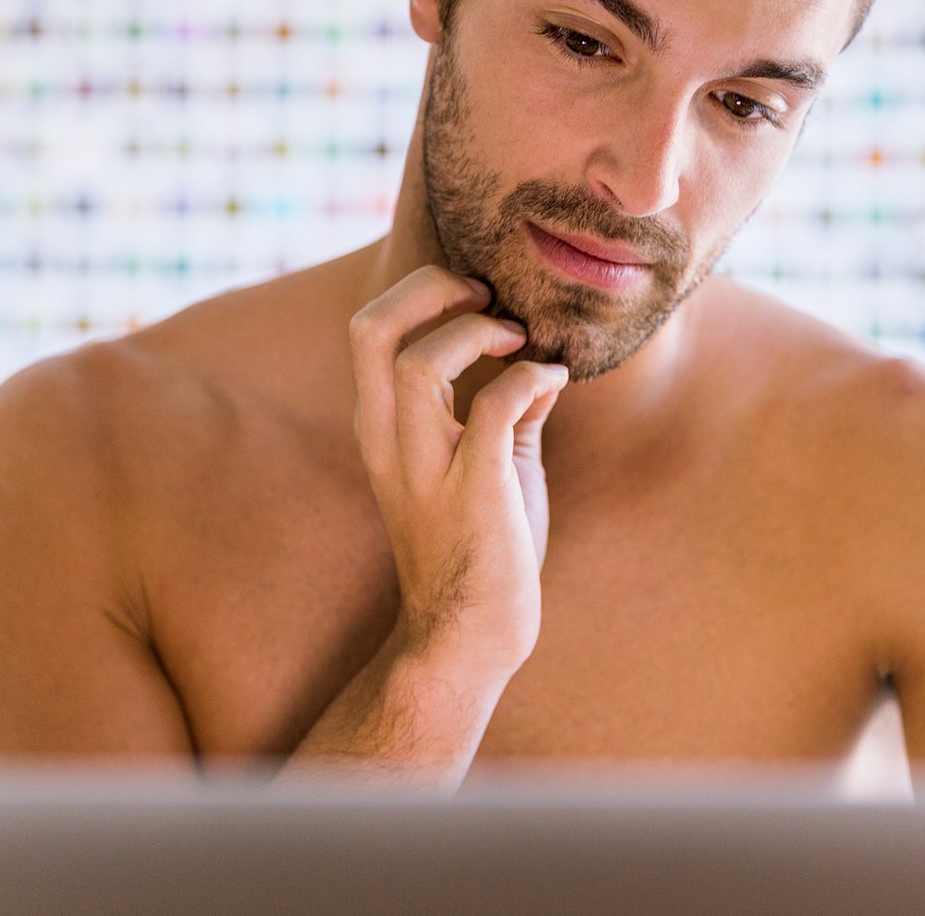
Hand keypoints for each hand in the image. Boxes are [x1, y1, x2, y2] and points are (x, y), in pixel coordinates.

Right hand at [349, 264, 569, 673]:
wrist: (470, 635)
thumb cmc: (479, 549)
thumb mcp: (484, 465)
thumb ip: (504, 414)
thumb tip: (540, 364)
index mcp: (382, 429)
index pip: (369, 331)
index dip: (421, 292)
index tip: (475, 296)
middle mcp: (389, 443)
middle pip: (371, 331)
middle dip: (430, 288)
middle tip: (484, 293)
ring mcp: (425, 469)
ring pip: (418, 365)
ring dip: (476, 332)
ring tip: (517, 338)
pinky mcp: (472, 492)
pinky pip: (493, 408)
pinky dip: (531, 378)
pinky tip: (556, 383)